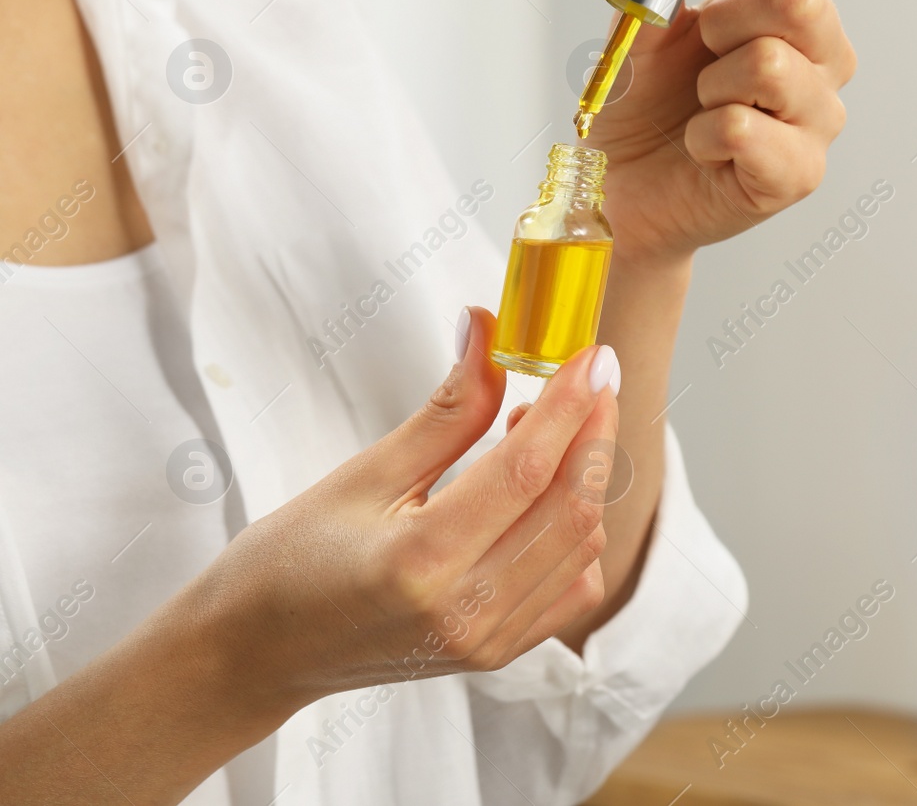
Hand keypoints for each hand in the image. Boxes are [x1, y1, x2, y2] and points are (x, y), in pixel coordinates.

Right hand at [187, 307, 618, 709]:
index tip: (592, 355)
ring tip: (538, 433)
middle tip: (589, 378)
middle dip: (593, 432)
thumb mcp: (363, 473)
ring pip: (583, 545)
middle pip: (571, 506)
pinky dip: (577, 533)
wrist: (258, 653)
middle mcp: (465, 610)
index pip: (525, 469)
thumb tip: (487, 328)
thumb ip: (447, 409)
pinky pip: (574, 587)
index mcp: (420, 561)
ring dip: (583, 477)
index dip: (569, 404)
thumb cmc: (290, 561)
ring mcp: (487, 641)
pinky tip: (541, 499)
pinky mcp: (497, 653)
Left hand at [586, 0, 854, 265]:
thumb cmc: (644, 110)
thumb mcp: (639, 26)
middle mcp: (820, 62)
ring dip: (709, 86)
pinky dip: (703, 135)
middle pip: (800, 0)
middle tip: (697, 54)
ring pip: (769, 64)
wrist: (623, 192)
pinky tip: (701, 149)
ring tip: (699, 110)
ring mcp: (817, 120)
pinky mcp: (799, 174)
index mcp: (788, 14)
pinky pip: (745, 127)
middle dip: (725, 20)